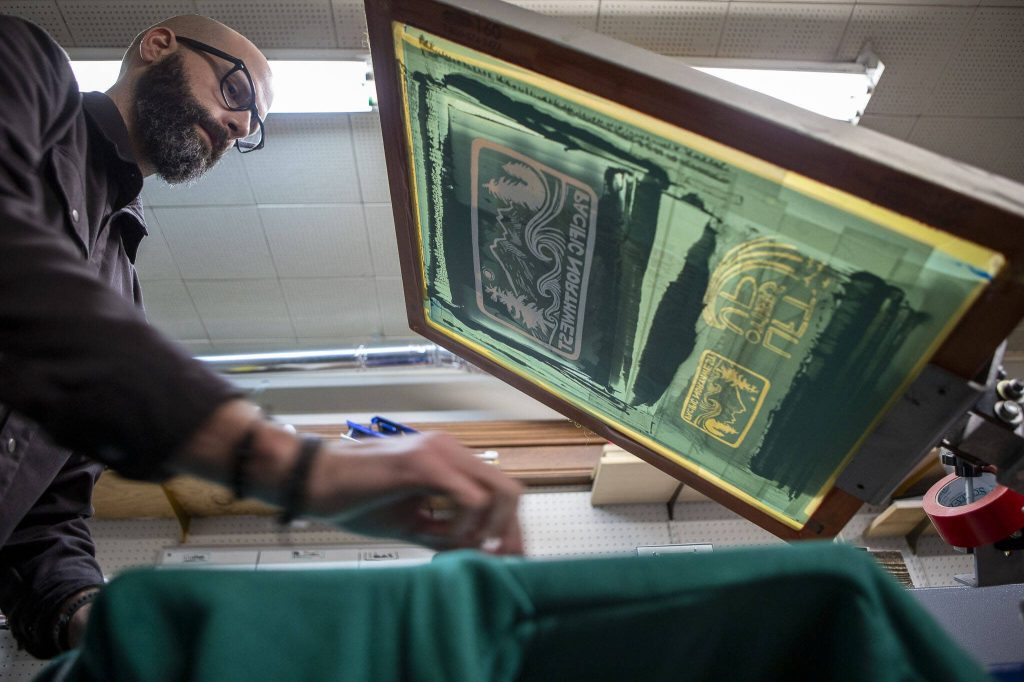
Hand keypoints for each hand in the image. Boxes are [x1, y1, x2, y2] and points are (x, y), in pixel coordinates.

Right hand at [305, 432, 523, 553]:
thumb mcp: (411, 523)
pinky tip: (439, 534)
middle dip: (508, 531)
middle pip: (510, 490)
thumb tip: (480, 556)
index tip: (507, 559)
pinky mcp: (425, 463)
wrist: (315, 480)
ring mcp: (441, 452)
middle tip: (495, 560)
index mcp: (451, 460)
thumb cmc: (356, 499)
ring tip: (453, 544)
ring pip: (498, 491)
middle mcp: (452, 450)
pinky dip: (464, 524)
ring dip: (485, 528)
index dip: (510, 527)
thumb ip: (446, 536)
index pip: (501, 490)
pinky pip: (469, 498)